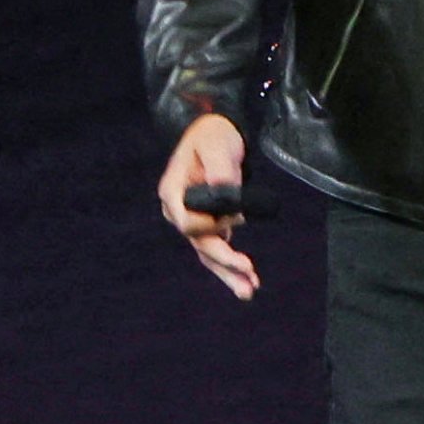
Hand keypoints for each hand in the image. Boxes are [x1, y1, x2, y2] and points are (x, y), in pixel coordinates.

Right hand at [161, 112, 258, 299]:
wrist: (216, 131)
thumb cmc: (214, 136)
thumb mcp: (218, 147)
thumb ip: (221, 172)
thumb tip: (227, 197)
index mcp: (173, 193)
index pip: (191, 224)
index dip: (215, 226)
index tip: (239, 220)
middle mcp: (178, 210)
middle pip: (200, 245)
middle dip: (225, 264)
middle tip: (249, 281)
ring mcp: (191, 219)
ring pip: (208, 253)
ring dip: (228, 273)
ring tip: (249, 292)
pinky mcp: (207, 223)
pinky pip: (217, 248)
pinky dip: (231, 264)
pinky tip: (249, 279)